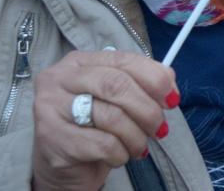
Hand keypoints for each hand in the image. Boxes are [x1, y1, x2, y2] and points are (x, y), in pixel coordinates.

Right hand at [31, 50, 177, 190]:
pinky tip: (119, 156)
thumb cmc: (92, 126)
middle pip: (117, 85)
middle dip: (147, 109)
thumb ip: (140, 84)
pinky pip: (103, 144)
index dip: (154, 78)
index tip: (172, 98)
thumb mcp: (115, 100)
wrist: (63, 164)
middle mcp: (59, 79)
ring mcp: (50, 107)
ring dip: (136, 136)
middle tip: (160, 127)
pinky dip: (121, 154)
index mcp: (78, 61)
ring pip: (112, 117)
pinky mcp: (52, 138)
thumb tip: (169, 83)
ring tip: (139, 146)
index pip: (123, 60)